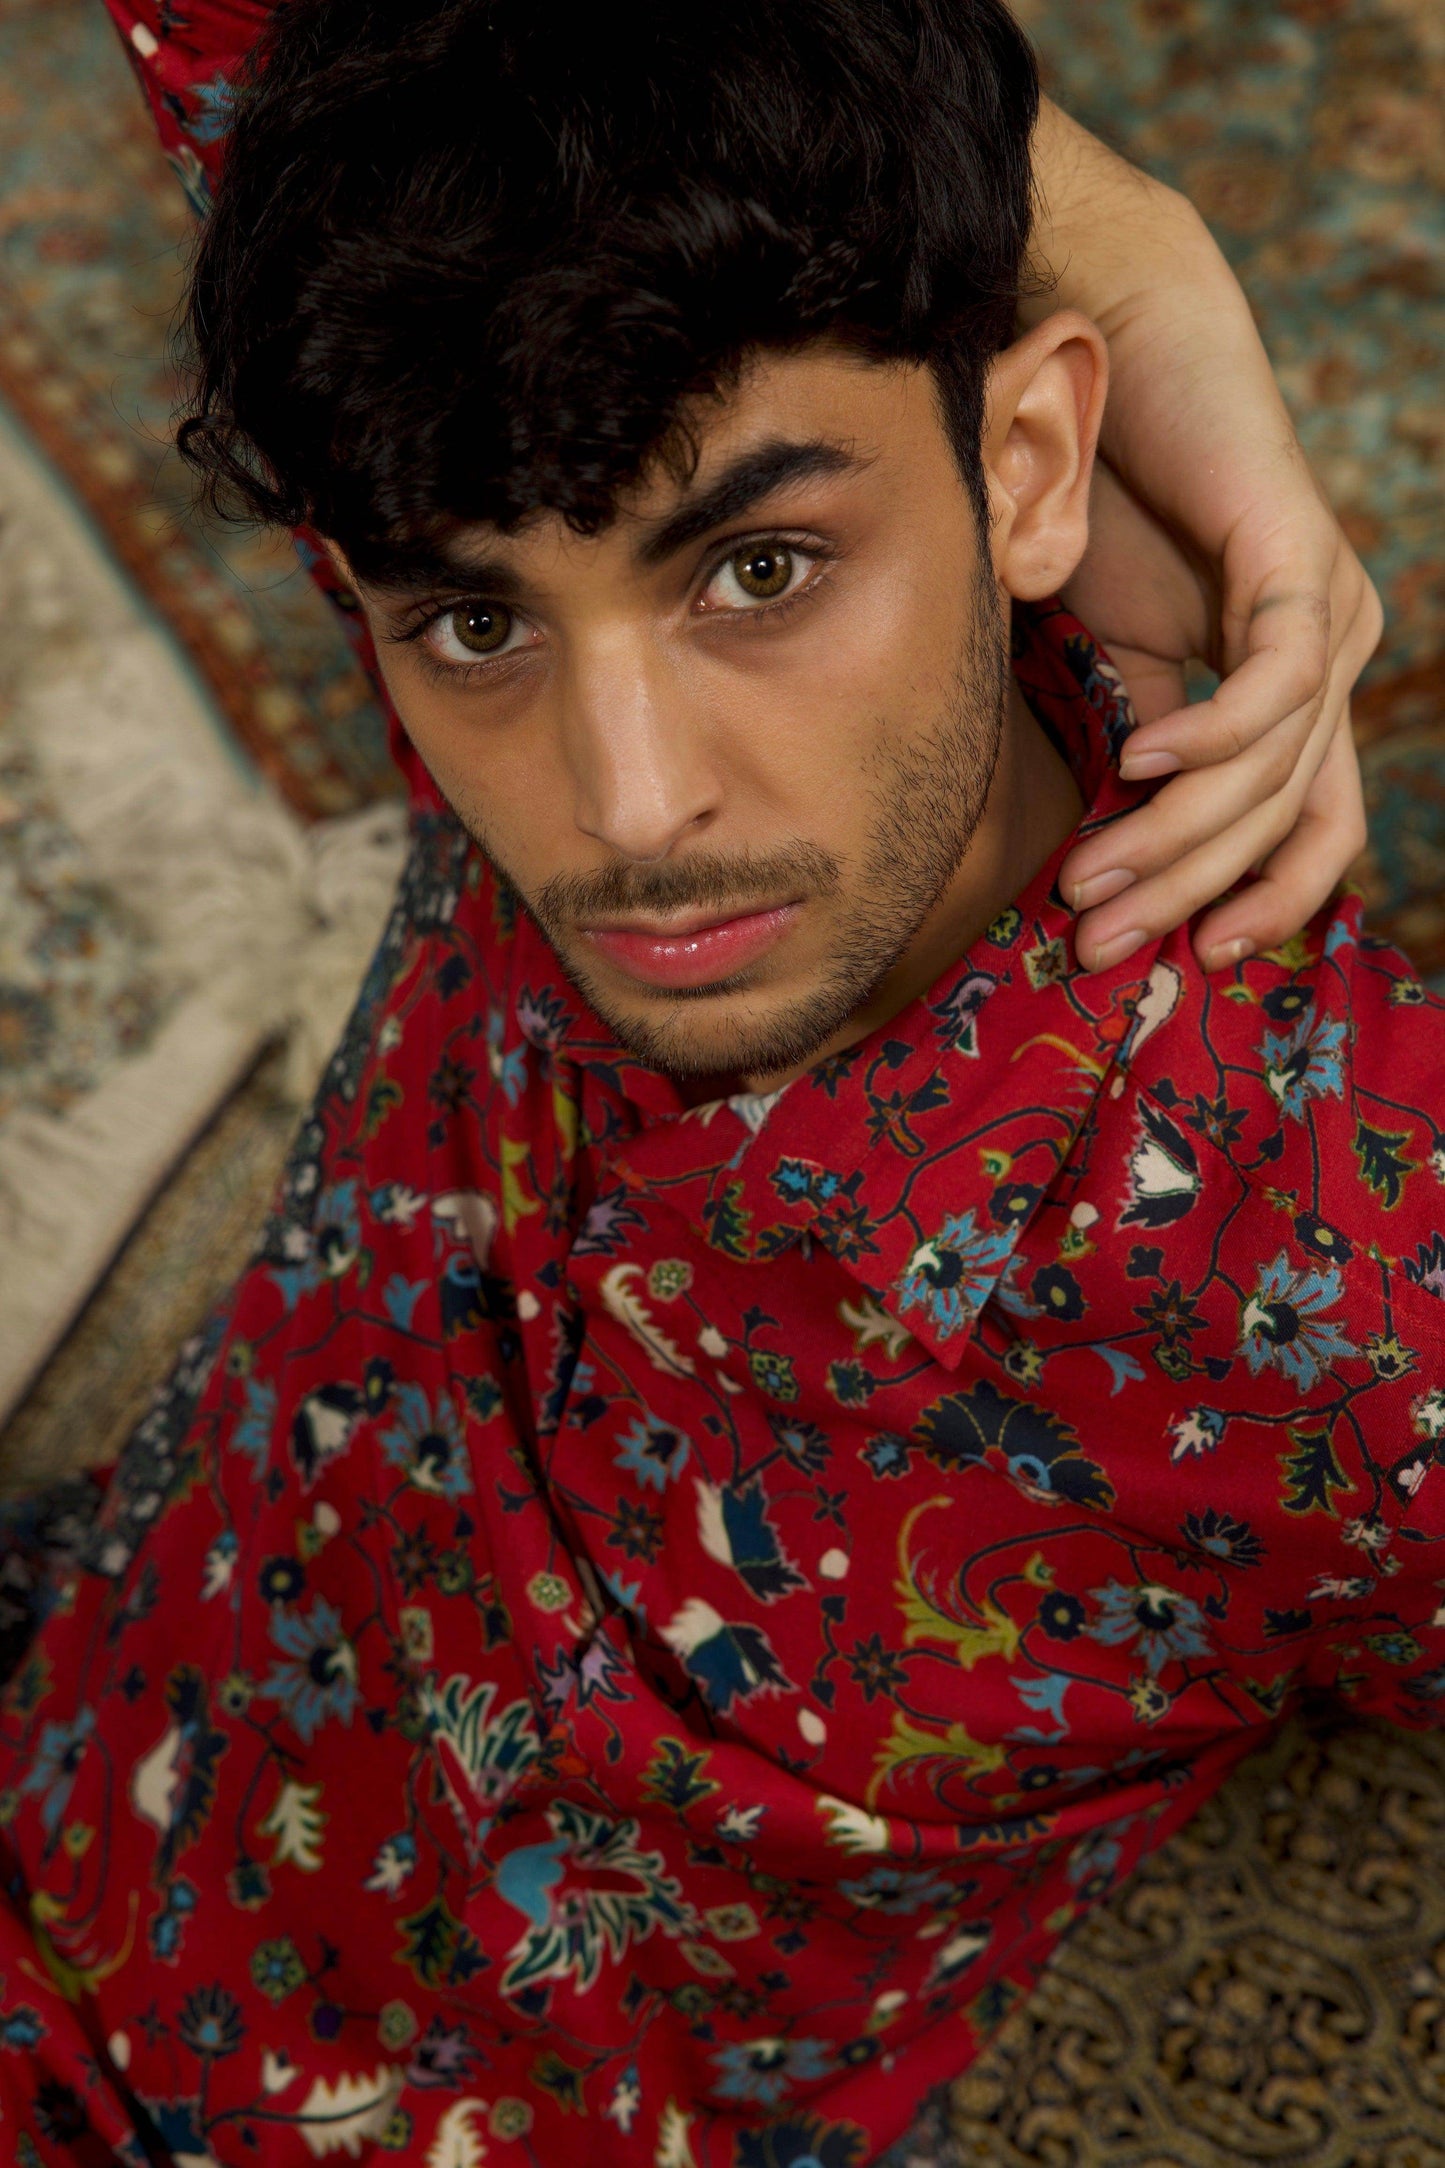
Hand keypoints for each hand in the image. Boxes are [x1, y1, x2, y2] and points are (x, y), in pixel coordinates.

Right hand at [1025, 102, 1382, 973]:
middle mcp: (1337, 653)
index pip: (1309, 828)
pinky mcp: (1300, 558)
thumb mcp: (1117, 650)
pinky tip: (1138, 763)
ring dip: (1176, 836)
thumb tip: (1111, 850)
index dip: (1257, 903)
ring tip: (1091, 876)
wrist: (1101, 351)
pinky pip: (1273, 684)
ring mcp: (1332, 608)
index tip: (1175, 960)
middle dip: (1187, 893)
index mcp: (1300, 685)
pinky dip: (1208, 738)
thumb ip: (1138, 739)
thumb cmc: (1101, 498)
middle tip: (1098, 941)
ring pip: (1274, 770)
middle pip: (1287, 820)